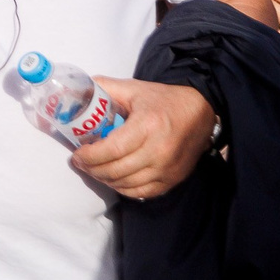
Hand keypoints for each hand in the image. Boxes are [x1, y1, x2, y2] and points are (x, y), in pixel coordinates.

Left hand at [73, 76, 214, 198]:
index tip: (77, 154)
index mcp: (147, 126)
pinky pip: (142, 192)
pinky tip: (113, 179)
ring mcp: (168, 168)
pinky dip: (123, 188)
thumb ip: (105, 87)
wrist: (202, 111)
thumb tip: (78, 90)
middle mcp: (159, 150)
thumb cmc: (164, 100)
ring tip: (93, 169)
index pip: (112, 150)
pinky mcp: (174, 178)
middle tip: (80, 162)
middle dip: (91, 168)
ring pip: (126, 183)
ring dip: (104, 179)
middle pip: (116, 170)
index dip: (90, 156)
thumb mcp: (134, 88)